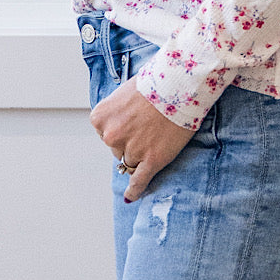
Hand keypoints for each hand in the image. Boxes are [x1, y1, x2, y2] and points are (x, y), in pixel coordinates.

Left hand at [90, 77, 195, 201]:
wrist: (180, 84)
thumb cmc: (155, 83)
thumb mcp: (124, 92)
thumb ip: (116, 112)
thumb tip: (116, 127)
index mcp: (100, 118)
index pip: (105, 133)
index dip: (121, 126)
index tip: (133, 118)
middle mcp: (111, 135)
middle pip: (117, 148)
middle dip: (130, 140)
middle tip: (148, 124)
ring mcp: (131, 149)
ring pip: (130, 161)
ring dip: (141, 153)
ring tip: (156, 136)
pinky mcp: (151, 160)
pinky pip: (139, 181)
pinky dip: (135, 190)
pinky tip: (131, 197)